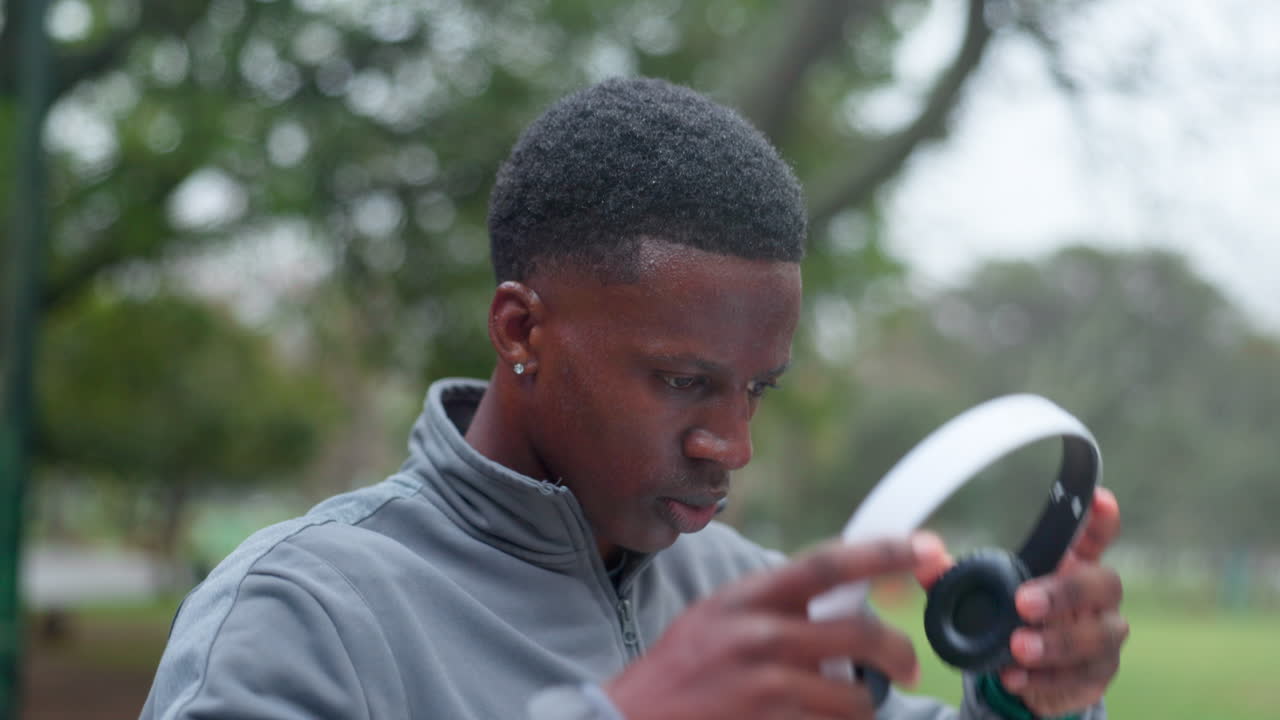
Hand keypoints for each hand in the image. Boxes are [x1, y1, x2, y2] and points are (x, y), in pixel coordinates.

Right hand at [606, 537, 933, 719]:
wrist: (627, 718)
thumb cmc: (679, 672)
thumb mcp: (717, 618)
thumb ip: (772, 606)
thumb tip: (839, 601)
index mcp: (749, 597)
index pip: (828, 563)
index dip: (883, 552)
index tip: (926, 546)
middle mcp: (758, 634)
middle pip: (858, 632)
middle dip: (896, 650)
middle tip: (906, 665)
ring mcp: (763, 684)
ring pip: (852, 696)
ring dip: (861, 706)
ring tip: (843, 707)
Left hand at [919, 488, 1129, 716]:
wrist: (1021, 676)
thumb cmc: (1008, 619)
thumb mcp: (979, 596)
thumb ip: (954, 577)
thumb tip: (924, 561)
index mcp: (1071, 565)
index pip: (1095, 537)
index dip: (1100, 519)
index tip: (1097, 501)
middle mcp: (1096, 598)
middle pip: (1104, 584)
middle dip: (1066, 591)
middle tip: (1023, 603)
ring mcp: (1101, 637)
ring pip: (1099, 636)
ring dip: (1057, 642)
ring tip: (1018, 647)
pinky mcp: (1095, 675)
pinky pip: (1081, 677)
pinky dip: (1046, 679)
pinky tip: (1015, 677)